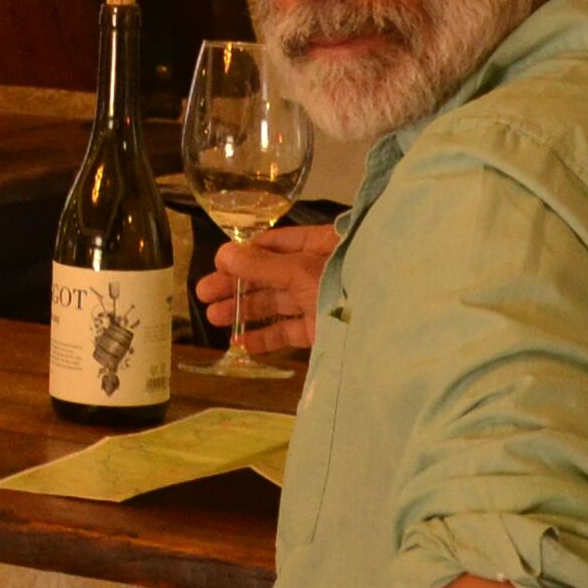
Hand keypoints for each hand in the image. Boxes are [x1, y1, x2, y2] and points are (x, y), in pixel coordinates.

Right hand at [198, 224, 337, 358]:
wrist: (385, 328)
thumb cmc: (344, 285)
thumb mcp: (300, 271)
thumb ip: (260, 266)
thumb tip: (223, 254)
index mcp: (319, 245)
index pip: (275, 245)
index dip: (245, 254)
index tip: (217, 265)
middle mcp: (317, 271)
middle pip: (269, 275)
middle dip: (236, 285)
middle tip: (203, 295)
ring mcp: (319, 301)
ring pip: (276, 303)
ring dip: (244, 310)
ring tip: (213, 318)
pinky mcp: (322, 330)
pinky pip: (289, 331)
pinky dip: (266, 337)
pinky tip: (242, 343)